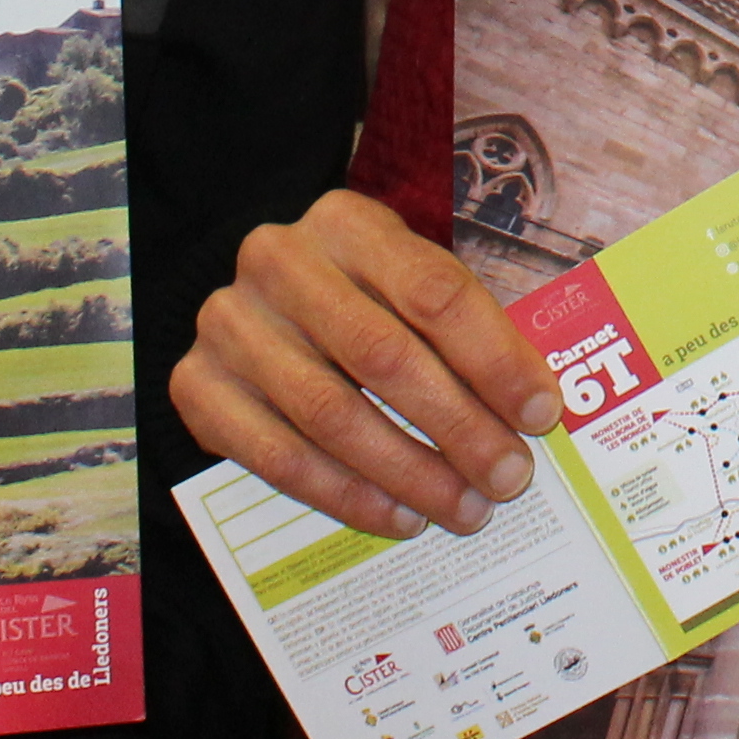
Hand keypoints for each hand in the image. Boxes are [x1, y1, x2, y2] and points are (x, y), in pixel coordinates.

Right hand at [176, 185, 562, 538]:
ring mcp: (229, 323)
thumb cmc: (358, 303)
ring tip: (463, 508)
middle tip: (509, 477)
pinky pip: (279, 456)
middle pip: (384, 356)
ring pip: (331, 413)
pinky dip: (347, 495)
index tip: (542, 415)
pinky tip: (398, 516)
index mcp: (347, 222)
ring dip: (408, 472)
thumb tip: (539, 411)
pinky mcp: (196, 385)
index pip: (434, 291)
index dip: (495, 358)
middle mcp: (279, 261)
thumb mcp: (407, 289)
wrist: (252, 313)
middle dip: (458, 426)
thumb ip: (464, 332)